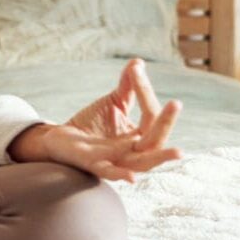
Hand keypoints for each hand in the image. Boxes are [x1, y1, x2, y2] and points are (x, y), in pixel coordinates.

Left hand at [8, 58, 183, 182]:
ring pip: (142, 163)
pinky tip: (133, 177)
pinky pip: (110, 173)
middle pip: (156, 142)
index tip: (135, 70)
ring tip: (179, 152)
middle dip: (166, 123)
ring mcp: (114, 160)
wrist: (60, 138)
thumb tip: (139, 62)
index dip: (145, 92)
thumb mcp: (113, 102)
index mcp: (139, 137)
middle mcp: (131, 152)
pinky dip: (121, 175)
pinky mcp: (93, 164)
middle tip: (176, 103)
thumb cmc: (91, 123)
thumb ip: (128, 85)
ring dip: (160, 158)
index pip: (151, 116)